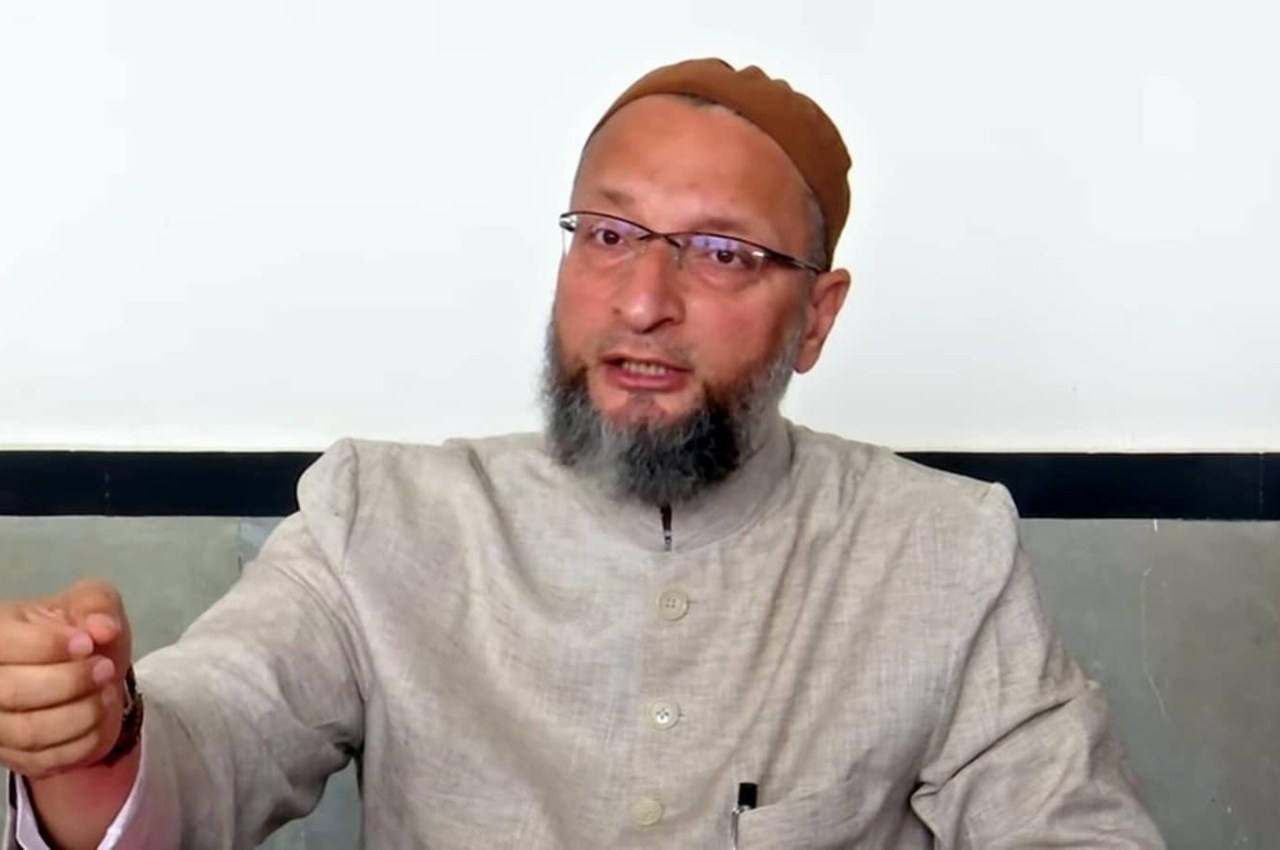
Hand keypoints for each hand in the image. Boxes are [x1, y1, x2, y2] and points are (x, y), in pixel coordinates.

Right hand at [0, 580, 132, 779]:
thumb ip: (95, 605)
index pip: (5, 644)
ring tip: (107, 693)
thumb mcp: (94, 603)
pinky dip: (84, 740)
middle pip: (12, 692)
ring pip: (31, 731)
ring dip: (82, 713)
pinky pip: (48, 760)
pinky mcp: (14, 757)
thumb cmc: (82, 634)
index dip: (49, 646)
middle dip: (71, 681)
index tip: (87, 644)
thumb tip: (102, 627)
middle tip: (105, 670)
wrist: (90, 676)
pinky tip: (99, 717)